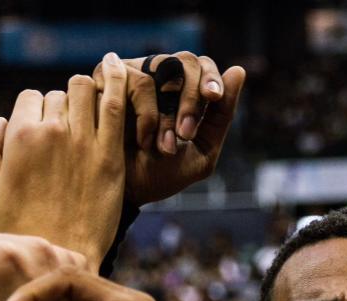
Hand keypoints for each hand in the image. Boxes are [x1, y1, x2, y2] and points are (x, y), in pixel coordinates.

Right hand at [0, 55, 127, 269]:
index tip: (42, 134)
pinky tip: (116, 67)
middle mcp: (52, 133)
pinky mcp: (111, 156)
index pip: (30, 99)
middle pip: (57, 96)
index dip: (35, 114)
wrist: (60, 260)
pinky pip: (116, 102)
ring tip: (88, 114)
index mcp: (19, 137)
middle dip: (60, 110)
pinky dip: (117, 78)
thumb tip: (2, 122)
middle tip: (67, 135)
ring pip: (84, 90)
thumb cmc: (18, 231)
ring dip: (85, 96)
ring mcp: (85, 142)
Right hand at [93, 53, 245, 205]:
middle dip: (192, 97)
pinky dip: (145, 115)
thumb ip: (222, 115)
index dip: (210, 78)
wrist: (127, 194)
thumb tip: (239, 70)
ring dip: (167, 113)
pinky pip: (135, 80)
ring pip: (161, 67)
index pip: (202, 66)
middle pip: (186, 60)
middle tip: (187, 132)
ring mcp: (132, 72)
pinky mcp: (108, 78)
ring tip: (163, 147)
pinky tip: (142, 141)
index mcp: (182, 89)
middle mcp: (158, 74)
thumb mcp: (202, 151)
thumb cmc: (162, 175)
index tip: (213, 97)